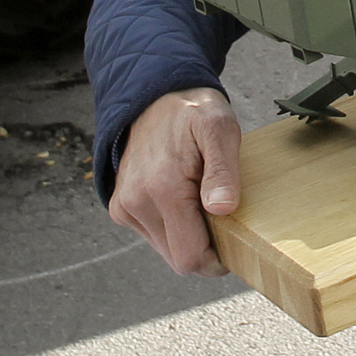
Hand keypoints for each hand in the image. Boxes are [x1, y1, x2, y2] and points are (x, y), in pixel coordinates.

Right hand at [110, 87, 240, 276]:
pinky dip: (171, 227)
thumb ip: (223, 170)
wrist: (153, 96)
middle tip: (221, 216)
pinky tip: (182, 199)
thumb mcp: (220, 128)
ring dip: (187, 236)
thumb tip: (221, 209)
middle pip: (179, 259)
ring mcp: (124, 206)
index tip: (234, 240)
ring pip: (165, 249)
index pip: (190, 257)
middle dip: (204, 248)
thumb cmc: (192, 111)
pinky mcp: (120, 208)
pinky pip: (152, 235)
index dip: (217, 260)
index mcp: (163, 189)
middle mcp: (136, 202)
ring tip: (199, 200)